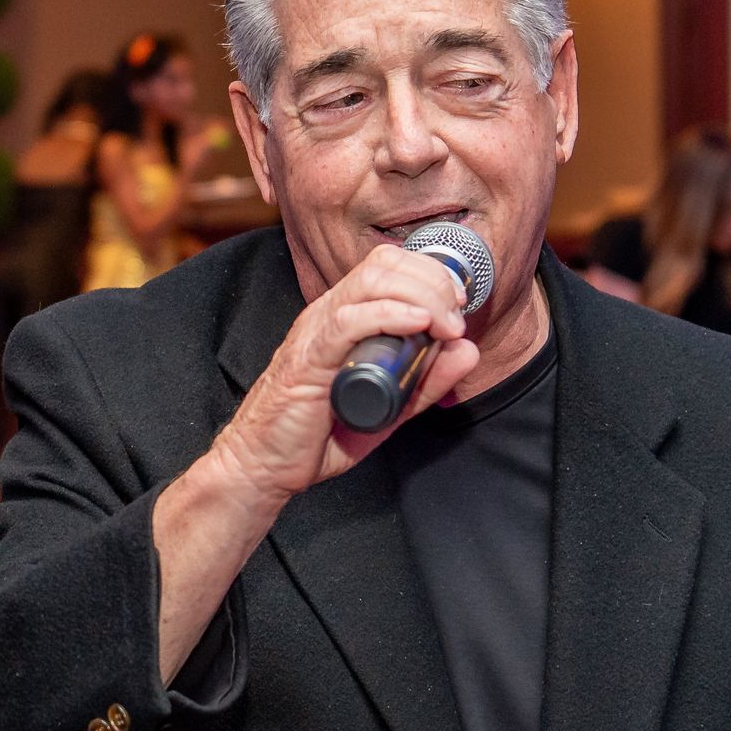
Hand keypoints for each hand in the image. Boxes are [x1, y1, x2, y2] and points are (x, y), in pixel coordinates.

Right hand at [210, 243, 479, 507]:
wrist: (263, 466)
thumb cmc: (315, 436)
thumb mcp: (390, 407)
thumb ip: (427, 381)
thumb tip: (467, 350)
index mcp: (342, 317)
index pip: (387, 265)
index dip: (430, 273)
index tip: (458, 303)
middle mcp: (327, 315)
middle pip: (383, 264)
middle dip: (432, 279)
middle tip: (457, 314)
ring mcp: (315, 333)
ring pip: (370, 283)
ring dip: (420, 294)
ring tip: (445, 322)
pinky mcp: (308, 360)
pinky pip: (348, 321)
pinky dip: (389, 315)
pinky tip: (418, 322)